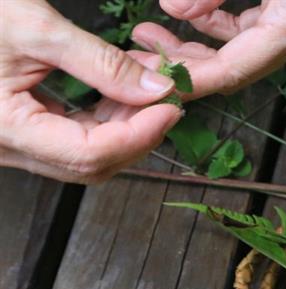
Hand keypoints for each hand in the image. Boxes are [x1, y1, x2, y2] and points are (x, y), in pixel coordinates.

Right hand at [0, 0, 181, 182]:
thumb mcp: (35, 27)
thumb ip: (100, 62)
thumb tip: (157, 88)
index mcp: (4, 128)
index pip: (90, 154)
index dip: (139, 134)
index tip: (170, 106)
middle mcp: (6, 147)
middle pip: (92, 164)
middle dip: (137, 134)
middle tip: (167, 99)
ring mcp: (12, 144)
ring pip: (84, 157)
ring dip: (123, 129)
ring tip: (147, 92)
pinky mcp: (18, 133)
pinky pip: (69, 141)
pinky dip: (102, 122)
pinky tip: (121, 95)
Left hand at [132, 1, 285, 97]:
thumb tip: (174, 8)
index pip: (234, 69)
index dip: (190, 78)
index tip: (151, 80)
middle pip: (237, 66)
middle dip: (186, 63)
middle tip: (139, 55)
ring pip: (242, 49)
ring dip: (196, 43)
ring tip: (150, 33)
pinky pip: (254, 28)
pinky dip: (219, 24)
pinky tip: (189, 13)